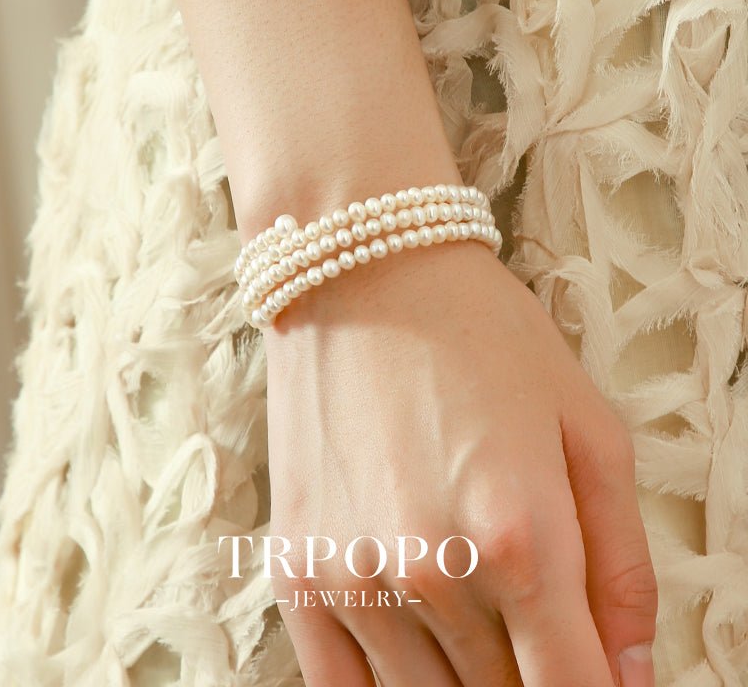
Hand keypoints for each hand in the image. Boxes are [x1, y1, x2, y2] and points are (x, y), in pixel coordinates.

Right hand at [262, 240, 656, 685]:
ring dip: (462, 673)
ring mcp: (351, 575)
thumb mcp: (587, 428)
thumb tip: (627, 675)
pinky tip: (408, 650)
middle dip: (529, 670)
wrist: (363, 276)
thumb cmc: (481, 335)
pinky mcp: (295, 567)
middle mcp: (430, 573)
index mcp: (521, 537)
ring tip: (467, 602)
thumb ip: (622, 565)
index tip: (587, 677)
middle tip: (527, 617)